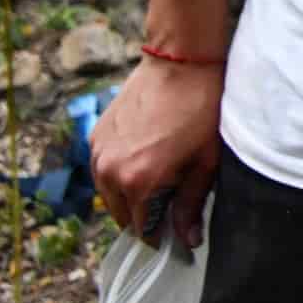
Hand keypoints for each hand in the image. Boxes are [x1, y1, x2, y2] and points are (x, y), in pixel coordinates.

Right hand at [89, 57, 224, 252]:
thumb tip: (188, 241)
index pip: (143, 229)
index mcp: (138, 182)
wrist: (181, 62)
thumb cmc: (202, 109)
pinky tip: (144, 160)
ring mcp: (99, 153)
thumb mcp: (206, 161)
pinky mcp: (96, 136)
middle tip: (171, 206)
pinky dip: (119, 173)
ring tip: (160, 181)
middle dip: (145, 216)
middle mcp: (110, 171)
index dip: (161, 235)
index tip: (175, 234)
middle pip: (123, 214)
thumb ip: (191, 204)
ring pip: (109, 193)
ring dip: (130, 195)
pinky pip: (103, 169)